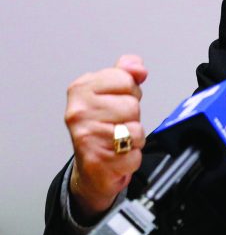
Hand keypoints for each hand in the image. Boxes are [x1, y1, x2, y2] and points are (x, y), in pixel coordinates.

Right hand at [65, 54, 147, 221]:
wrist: (91, 168)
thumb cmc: (102, 126)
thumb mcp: (111, 92)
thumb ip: (126, 73)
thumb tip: (137, 67)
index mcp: (81, 89)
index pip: (125, 79)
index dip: (130, 91)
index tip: (117, 100)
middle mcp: (78, 112)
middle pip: (132, 105)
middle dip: (132, 116)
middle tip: (117, 123)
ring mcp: (86, 136)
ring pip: (135, 129)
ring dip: (134, 137)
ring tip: (118, 139)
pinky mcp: (97, 160)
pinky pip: (135, 154)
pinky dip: (132, 157)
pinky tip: (117, 155)